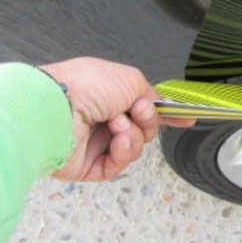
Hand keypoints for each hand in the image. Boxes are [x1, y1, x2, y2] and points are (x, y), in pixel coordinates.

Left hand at [39, 57, 194, 181]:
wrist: (56, 109)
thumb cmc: (84, 86)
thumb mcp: (130, 78)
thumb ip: (149, 92)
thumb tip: (153, 105)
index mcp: (106, 93)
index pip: (140, 105)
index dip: (163, 112)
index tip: (185, 118)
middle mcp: (99, 117)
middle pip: (141, 128)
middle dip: (146, 121)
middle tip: (137, 112)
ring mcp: (93, 141)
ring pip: (133, 147)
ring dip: (133, 135)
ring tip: (117, 125)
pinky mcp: (88, 165)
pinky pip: (119, 164)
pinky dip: (124, 152)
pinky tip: (117, 140)